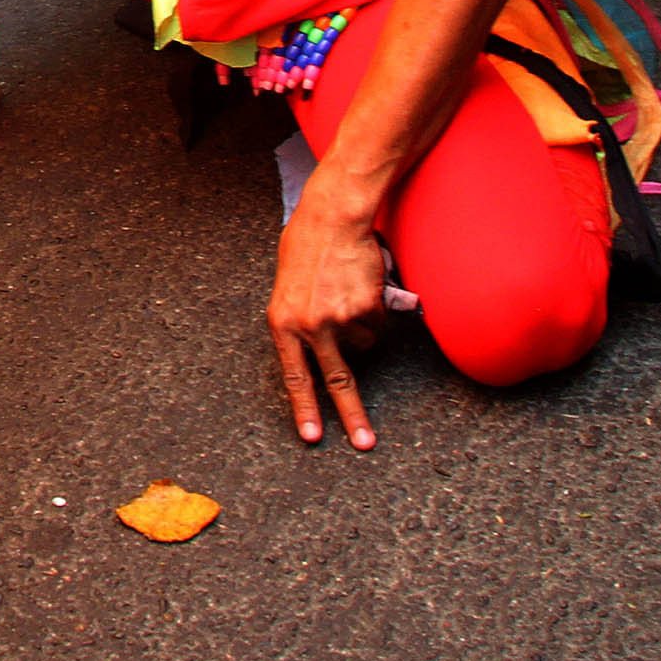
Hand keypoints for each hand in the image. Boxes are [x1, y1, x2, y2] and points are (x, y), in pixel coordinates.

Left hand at [267, 195, 386, 449]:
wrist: (331, 217)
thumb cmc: (305, 247)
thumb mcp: (288, 290)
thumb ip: (297, 323)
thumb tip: (319, 354)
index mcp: (282, 323)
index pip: (295, 376)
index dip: (305, 408)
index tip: (313, 437)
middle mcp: (309, 327)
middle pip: (336, 381)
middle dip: (352, 415)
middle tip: (364, 443)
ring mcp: (339, 320)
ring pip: (364, 343)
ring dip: (362, 327)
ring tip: (348, 294)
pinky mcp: (366, 309)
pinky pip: (378, 322)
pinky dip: (375, 309)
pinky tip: (361, 285)